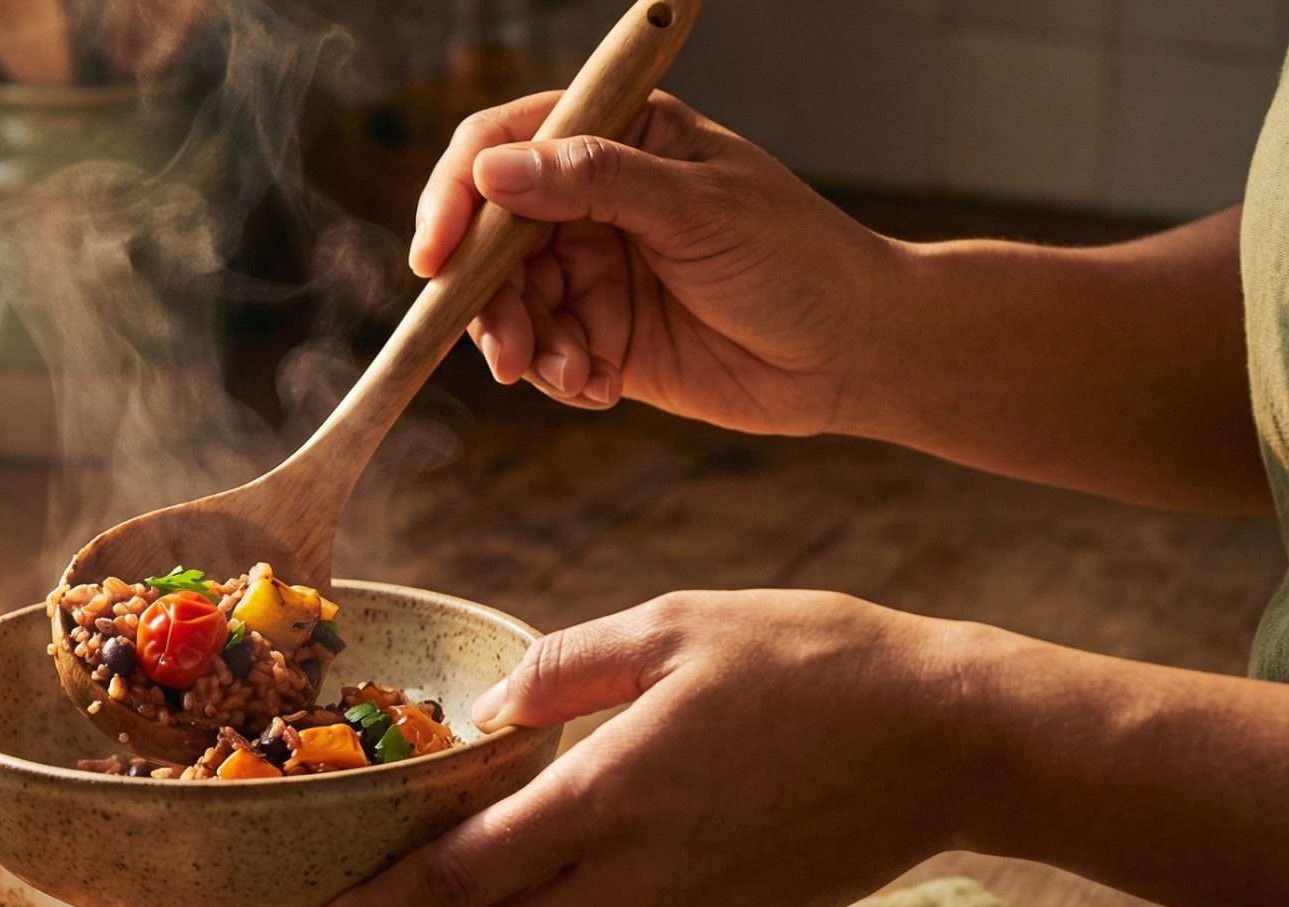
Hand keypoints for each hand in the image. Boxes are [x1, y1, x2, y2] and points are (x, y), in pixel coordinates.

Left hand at [299, 591, 977, 906]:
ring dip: (521, 897)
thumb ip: (560, 671)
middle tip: (413, 869)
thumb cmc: (812, 660)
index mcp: (607, 800)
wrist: (956, 739)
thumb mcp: (670, 626)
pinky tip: (634, 824)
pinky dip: (599, 891)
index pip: (457, 877)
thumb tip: (487, 716)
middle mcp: (639, 880)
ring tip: (528, 823)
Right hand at [413, 91, 897, 436]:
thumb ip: (594, 182)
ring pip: (505, 303)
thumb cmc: (797, 259)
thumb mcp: (697, 208)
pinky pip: (540, 355)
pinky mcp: (599, 336)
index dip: (456, 195)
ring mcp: (592, 270)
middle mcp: (591, 200)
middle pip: (488, 237)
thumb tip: (493, 173)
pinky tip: (601, 386)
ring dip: (521, 344)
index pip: (503, 145)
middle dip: (485, 296)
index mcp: (618, 138)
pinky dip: (555, 375)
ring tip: (570, 373)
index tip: (435, 253)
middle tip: (505, 348)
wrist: (852, 353)